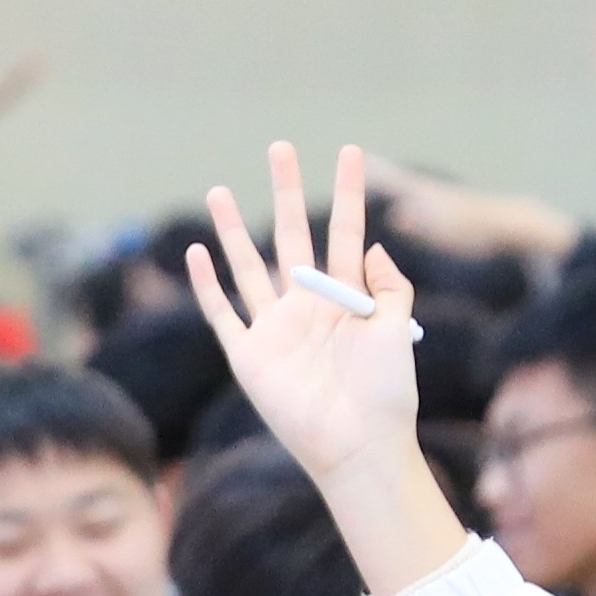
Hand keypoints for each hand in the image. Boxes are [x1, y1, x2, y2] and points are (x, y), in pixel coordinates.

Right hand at [179, 143, 462, 585]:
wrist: (358, 446)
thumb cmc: (387, 394)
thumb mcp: (399, 331)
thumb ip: (390, 287)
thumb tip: (370, 246)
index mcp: (347, 298)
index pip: (345, 232)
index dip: (349, 192)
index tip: (350, 151)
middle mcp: (307, 306)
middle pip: (291, 236)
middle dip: (286, 192)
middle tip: (280, 149)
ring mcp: (275, 329)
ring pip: (249, 266)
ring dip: (233, 230)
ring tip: (218, 190)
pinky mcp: (249, 356)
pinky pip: (223, 313)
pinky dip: (207, 285)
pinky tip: (196, 253)